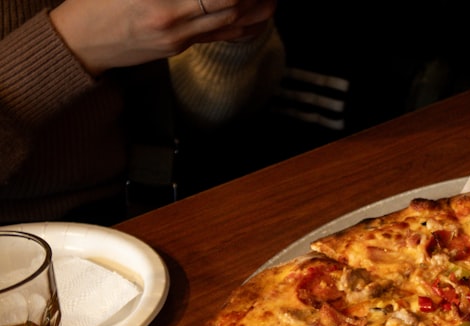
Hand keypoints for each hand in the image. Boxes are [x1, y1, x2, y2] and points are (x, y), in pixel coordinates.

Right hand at [50, 0, 276, 75]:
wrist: (80, 43)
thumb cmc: (94, 3)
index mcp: (161, 4)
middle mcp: (175, 25)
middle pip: (230, 7)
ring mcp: (181, 40)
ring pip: (232, 25)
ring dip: (258, 9)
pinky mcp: (181, 47)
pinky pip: (222, 37)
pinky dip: (246, 25)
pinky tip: (260, 16)